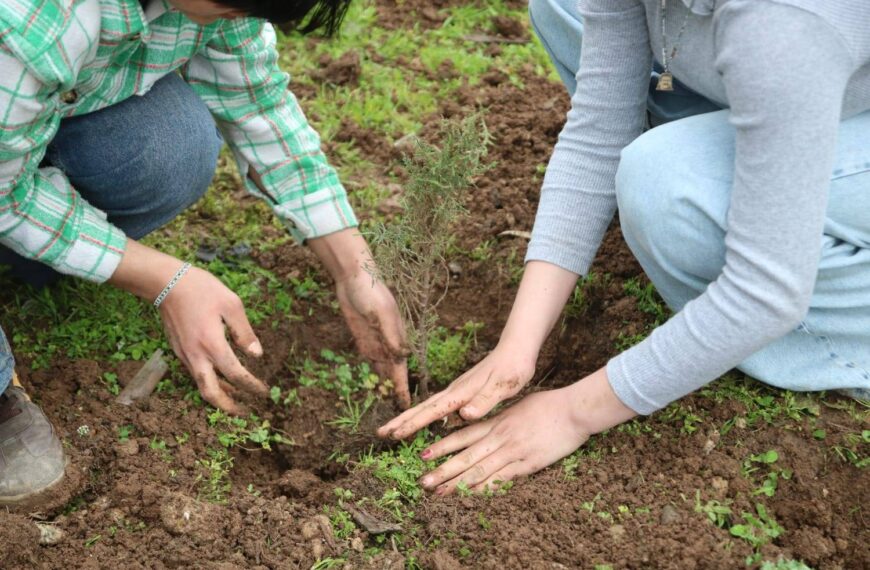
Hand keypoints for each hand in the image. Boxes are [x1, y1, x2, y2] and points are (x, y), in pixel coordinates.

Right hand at [109, 240, 266, 413]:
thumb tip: (257, 355)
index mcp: (212, 344)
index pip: (235, 374)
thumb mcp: (231, 305)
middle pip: (211, 392)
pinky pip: (195, 372)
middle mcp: (196, 355)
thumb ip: (244, 332)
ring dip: (219, 394)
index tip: (264, 392)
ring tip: (237, 397)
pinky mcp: (178, 350)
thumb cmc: (202, 289)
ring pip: (201, 384)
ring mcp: (184, 354)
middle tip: (244, 413)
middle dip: (228, 407)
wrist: (166, 282)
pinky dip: (209, 380)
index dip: (251, 386)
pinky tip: (221, 376)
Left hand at [335, 270, 409, 406]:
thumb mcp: (382, 314)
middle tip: (398, 416)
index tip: (407, 406)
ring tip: (388, 407)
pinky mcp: (363, 340)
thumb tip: (402, 356)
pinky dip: (372, 375)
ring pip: (381, 371)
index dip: (403, 388)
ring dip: (384, 387)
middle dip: (395, 393)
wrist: (355, 277)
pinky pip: (369, 362)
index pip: (401, 369)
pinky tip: (374, 387)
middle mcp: (389, 344)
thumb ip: (391, 336)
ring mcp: (376, 342)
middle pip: (393, 374)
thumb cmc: (372, 292)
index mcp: (397, 338)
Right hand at [378, 260, 579, 437]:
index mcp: (462, 392)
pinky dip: (424, 414)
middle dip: (401, 420)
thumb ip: (484, 401)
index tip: (394, 434)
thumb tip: (464, 414)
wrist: (516, 348)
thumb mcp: (503, 386)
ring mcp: (457, 390)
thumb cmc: (513, 368)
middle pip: (423, 408)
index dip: (413, 424)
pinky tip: (422, 420)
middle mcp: (455, 390)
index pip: (432, 411)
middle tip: (380, 433)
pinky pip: (437, 406)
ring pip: (428, 406)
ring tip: (393, 429)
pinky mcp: (462, 390)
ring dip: (409, 418)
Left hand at [416, 367, 636, 494]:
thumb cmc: (549, 405)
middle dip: (442, 470)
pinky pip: (502, 478)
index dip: (442, 446)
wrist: (573, 409)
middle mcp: (499, 437)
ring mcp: (512, 450)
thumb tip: (487, 419)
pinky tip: (472, 496)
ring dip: (458, 483)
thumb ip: (501, 416)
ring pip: (479, 470)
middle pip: (465, 456)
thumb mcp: (519, 406)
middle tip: (423, 482)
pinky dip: (485, 488)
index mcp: (496, 422)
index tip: (424, 455)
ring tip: (440, 493)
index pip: (463, 435)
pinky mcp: (528, 463)